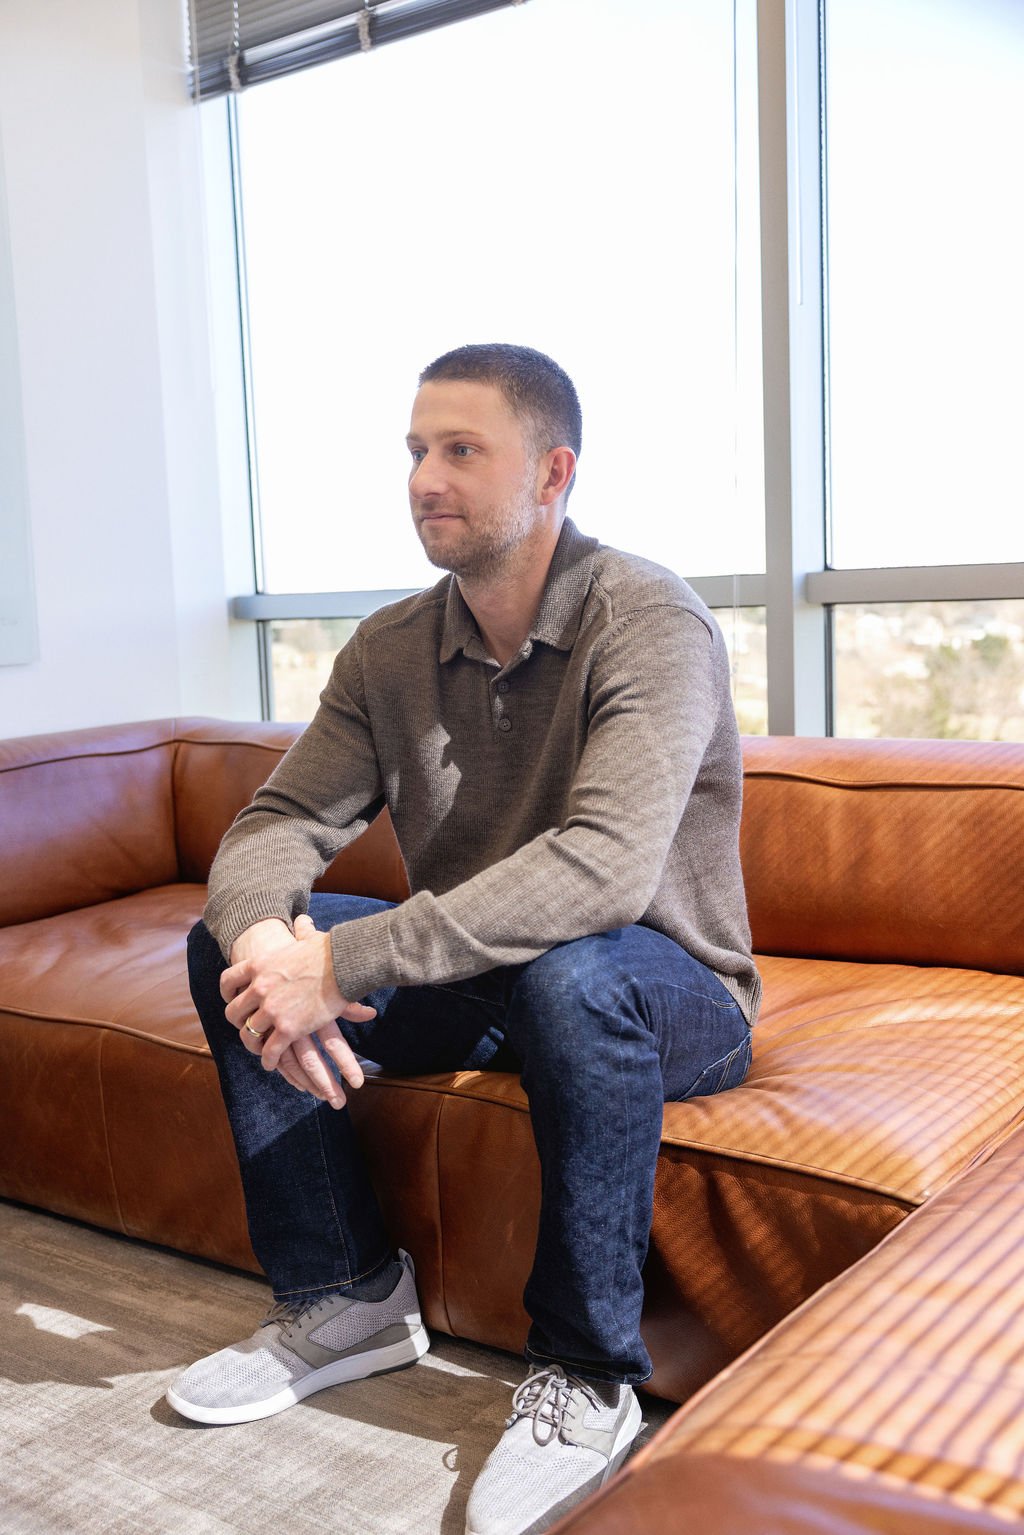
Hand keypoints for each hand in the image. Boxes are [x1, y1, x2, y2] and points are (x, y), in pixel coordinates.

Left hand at [222, 915, 374, 1108]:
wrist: (343, 965)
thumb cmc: (329, 951)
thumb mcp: (305, 938)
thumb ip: (300, 933)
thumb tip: (303, 921)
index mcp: (258, 965)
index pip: (228, 981)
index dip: (228, 994)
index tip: (233, 1000)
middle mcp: (259, 988)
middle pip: (234, 1012)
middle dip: (238, 1022)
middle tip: (246, 1028)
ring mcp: (271, 1010)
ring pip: (249, 1034)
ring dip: (252, 1044)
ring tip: (258, 1050)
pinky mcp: (287, 1029)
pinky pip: (269, 1050)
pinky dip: (268, 1059)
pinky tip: (271, 1063)